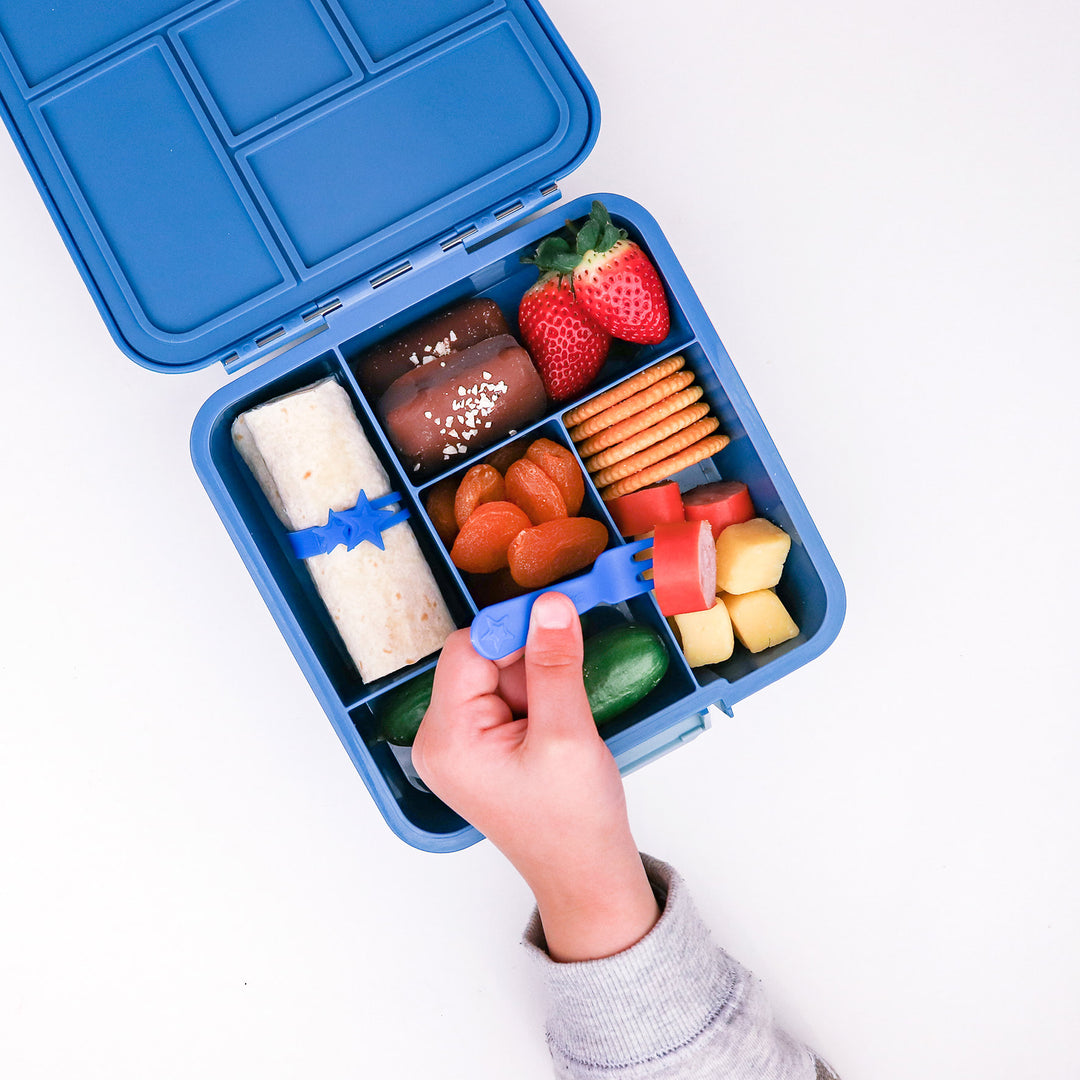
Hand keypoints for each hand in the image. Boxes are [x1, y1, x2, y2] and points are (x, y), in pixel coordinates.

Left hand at [413, 592, 659, 960]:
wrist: (584, 876)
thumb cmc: (573, 823)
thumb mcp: (567, 736)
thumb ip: (556, 665)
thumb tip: (550, 605)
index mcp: (447, 737)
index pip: (467, 649)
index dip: (513, 627)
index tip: (557, 612)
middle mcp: (441, 737)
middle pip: (480, 659)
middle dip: (528, 661)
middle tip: (568, 686)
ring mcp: (459, 743)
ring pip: (497, 674)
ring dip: (537, 681)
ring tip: (564, 722)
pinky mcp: (481, 746)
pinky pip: (504, 696)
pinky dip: (536, 696)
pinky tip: (558, 727)